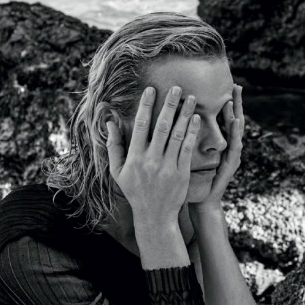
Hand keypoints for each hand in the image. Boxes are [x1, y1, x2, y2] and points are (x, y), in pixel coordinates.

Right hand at [106, 85, 198, 222]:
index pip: (141, 126)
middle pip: (161, 126)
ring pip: (176, 135)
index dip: (146, 106)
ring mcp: (167, 167)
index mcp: (134, 157)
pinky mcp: (181, 173)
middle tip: (176, 88)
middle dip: (169, 105)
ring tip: (191, 99)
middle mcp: (151, 160)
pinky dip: (192, 133)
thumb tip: (109, 122)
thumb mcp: (117, 171)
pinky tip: (196, 119)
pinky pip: (187, 149)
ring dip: (184, 115)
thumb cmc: (135, 191)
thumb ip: (113, 146)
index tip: (151, 90)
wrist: (155, 216)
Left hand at [189, 84, 244, 212]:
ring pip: (236, 132)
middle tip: (237, 86)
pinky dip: (235, 133)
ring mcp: (231, 156)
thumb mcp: (186, 157)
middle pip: (234, 121)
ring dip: (236, 115)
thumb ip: (182, 139)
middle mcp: (227, 148)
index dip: (224, 104)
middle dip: (236, 104)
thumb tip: (170, 121)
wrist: (202, 202)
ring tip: (234, 99)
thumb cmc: (191, 181)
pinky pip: (234, 147)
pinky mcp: (230, 165)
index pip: (222, 119)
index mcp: (217, 144)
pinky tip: (235, 121)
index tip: (225, 85)